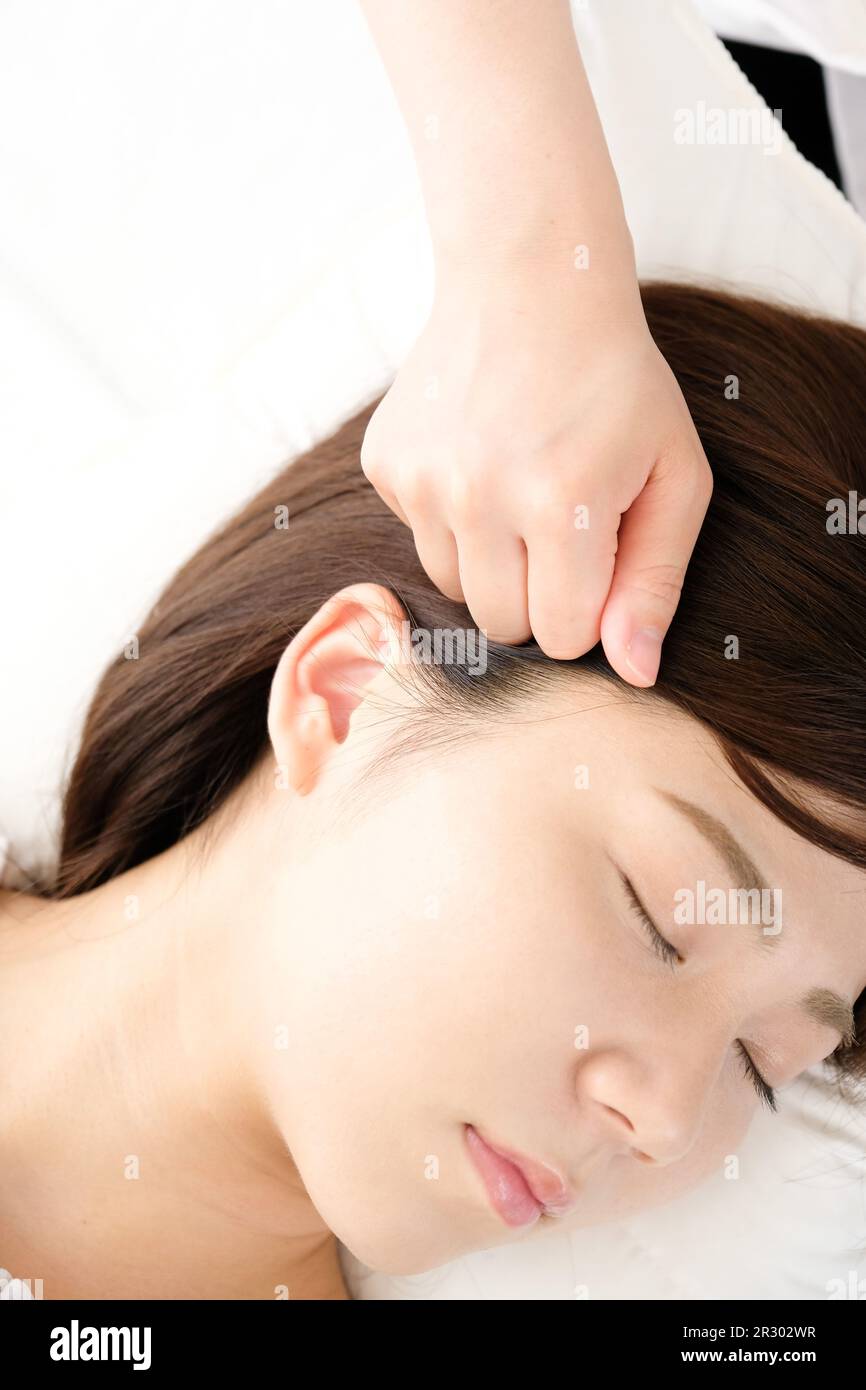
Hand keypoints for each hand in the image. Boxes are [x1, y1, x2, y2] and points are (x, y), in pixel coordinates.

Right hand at [360, 266, 712, 685]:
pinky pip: (419, 538)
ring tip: (519, 489)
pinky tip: (478, 460)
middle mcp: (478, 497)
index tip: (599, 552)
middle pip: (503, 625)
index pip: (563, 636)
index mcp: (559, 503)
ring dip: (492, 561)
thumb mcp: (673, 476)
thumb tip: (634, 674)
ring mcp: (422, 480)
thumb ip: (655, 581)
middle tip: (560, 525)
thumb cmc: (617, 384)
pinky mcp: (385, 464)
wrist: (531, 282)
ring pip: (455, 590)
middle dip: (539, 594)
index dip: (589, 606)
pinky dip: (451, 518)